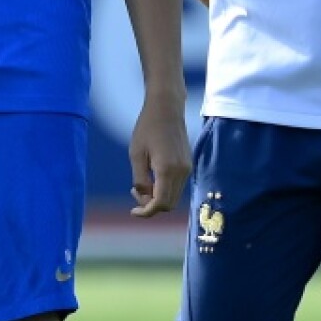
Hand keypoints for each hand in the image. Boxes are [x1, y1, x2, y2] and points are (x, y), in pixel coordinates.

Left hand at [128, 96, 191, 218]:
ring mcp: (187, 169)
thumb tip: (144, 198)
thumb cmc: (147, 128)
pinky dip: (164, 189)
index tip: (133, 211)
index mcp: (167, 170)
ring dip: (157, 197)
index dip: (146, 212)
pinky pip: (176, 186)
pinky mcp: (188, 164)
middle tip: (134, 191)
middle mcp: (181, 172)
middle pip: (169, 204)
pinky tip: (152, 177)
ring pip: (173, 197)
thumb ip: (140, 179)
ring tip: (141, 183)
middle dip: (151, 205)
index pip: (160, 203)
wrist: (167, 108)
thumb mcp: (136, 154)